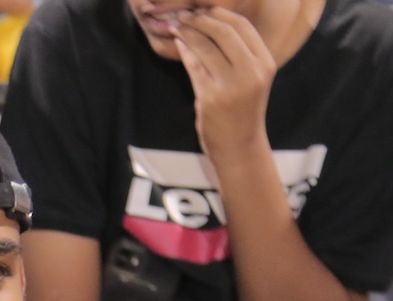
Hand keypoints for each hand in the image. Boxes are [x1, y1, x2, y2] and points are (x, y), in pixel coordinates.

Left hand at [171, 8, 274, 159]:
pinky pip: (194, 66)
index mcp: (265, 62)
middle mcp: (252, 71)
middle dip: (200, 19)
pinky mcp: (211, 96)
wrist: (239, 145)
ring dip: (188, 33)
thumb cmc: (242, 110)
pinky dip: (185, 52)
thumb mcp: (249, 79)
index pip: (242, 26)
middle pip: (224, 31)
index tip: (203, 9)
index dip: (219, 14)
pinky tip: (178, 43)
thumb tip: (211, 25)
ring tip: (177, 26)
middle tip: (184, 15)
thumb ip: (237, 54)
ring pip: (206, 47)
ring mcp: (231, 84)